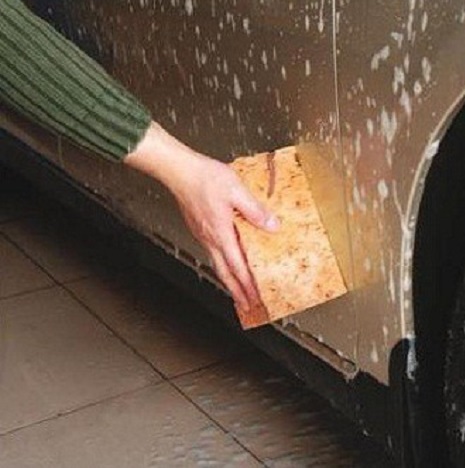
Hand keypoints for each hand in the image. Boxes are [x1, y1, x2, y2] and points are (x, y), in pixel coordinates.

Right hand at [125, 122, 278, 310]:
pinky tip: (228, 261)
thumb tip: (272, 226)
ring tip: (239, 290)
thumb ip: (255, 211)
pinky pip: (213, 252)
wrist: (179, 170)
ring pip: (218, 264)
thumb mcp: (237, 191)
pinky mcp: (200, 227)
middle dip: (237, 292)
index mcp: (220, 232)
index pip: (237, 266)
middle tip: (247, 306)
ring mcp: (203, 234)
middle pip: (225, 273)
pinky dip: (223, 264)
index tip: (256, 299)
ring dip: (230, 280)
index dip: (247, 285)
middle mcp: (210, 238)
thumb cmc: (204, 177)